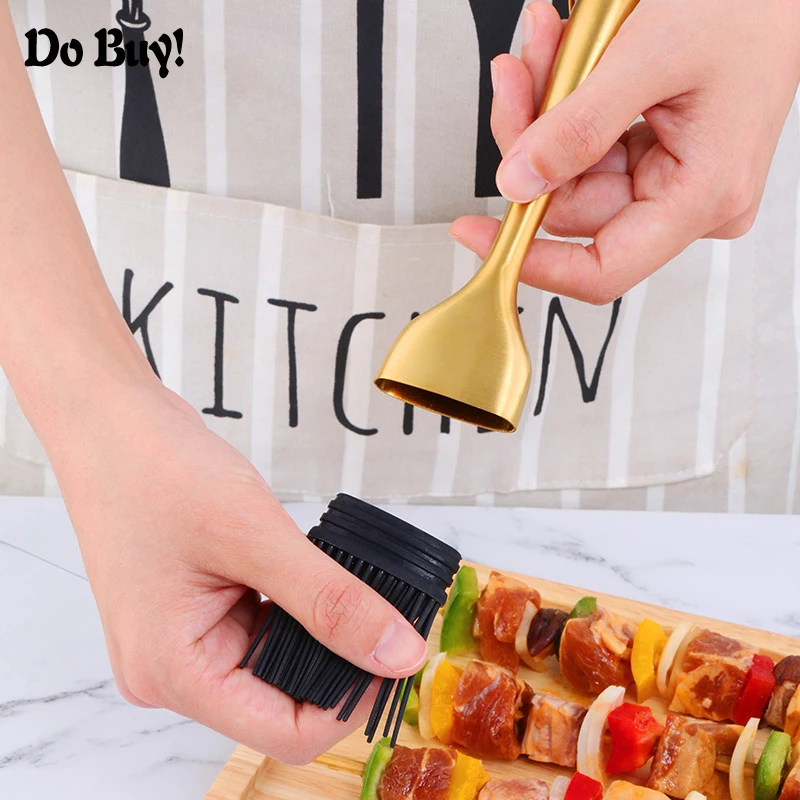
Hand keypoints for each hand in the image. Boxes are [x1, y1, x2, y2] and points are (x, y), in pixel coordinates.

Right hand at [51, 385, 426, 763]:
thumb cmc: (155, 471)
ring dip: (319, 632)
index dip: (349, 704)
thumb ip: (331, 601)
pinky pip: (262, 627)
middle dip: (338, 664)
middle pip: (281, 700)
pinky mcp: (199, 610)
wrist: (112, 424)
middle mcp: (173, 669)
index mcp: (173, 672)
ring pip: (277, 662)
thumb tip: (397, 652)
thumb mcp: (255, 537)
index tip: (394, 659)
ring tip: (348, 586)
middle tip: (386, 616)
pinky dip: (296, 607)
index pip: (284, 733)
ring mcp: (186, 638)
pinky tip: (309, 573)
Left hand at [451, 0, 799, 303]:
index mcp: (704, 197)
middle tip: (517, 76)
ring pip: (572, 171)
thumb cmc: (745, 7)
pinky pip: (587, 146)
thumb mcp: (651, 56)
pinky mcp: (656, 157)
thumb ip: (578, 126)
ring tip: (547, 45)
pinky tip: (565, 57)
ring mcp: (671, 180)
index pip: (602, 269)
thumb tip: (520, 182)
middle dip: (532, 139)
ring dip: (544, 109)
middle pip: (573, 205)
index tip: (480, 236)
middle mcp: (689, 202)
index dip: (533, 261)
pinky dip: (565, 102)